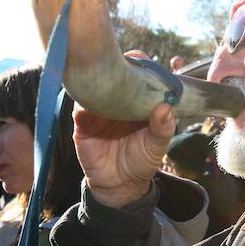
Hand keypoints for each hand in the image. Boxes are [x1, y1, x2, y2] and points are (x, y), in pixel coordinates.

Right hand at [73, 50, 176, 207]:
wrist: (121, 186)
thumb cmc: (142, 160)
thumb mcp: (158, 145)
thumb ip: (163, 127)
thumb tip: (165, 107)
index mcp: (137, 99)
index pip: (136, 73)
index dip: (139, 63)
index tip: (141, 59)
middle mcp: (116, 99)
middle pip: (112, 74)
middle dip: (115, 65)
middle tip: (121, 63)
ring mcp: (98, 110)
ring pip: (93, 88)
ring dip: (96, 82)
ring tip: (103, 79)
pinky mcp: (82, 125)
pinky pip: (79, 110)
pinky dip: (82, 106)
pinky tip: (88, 107)